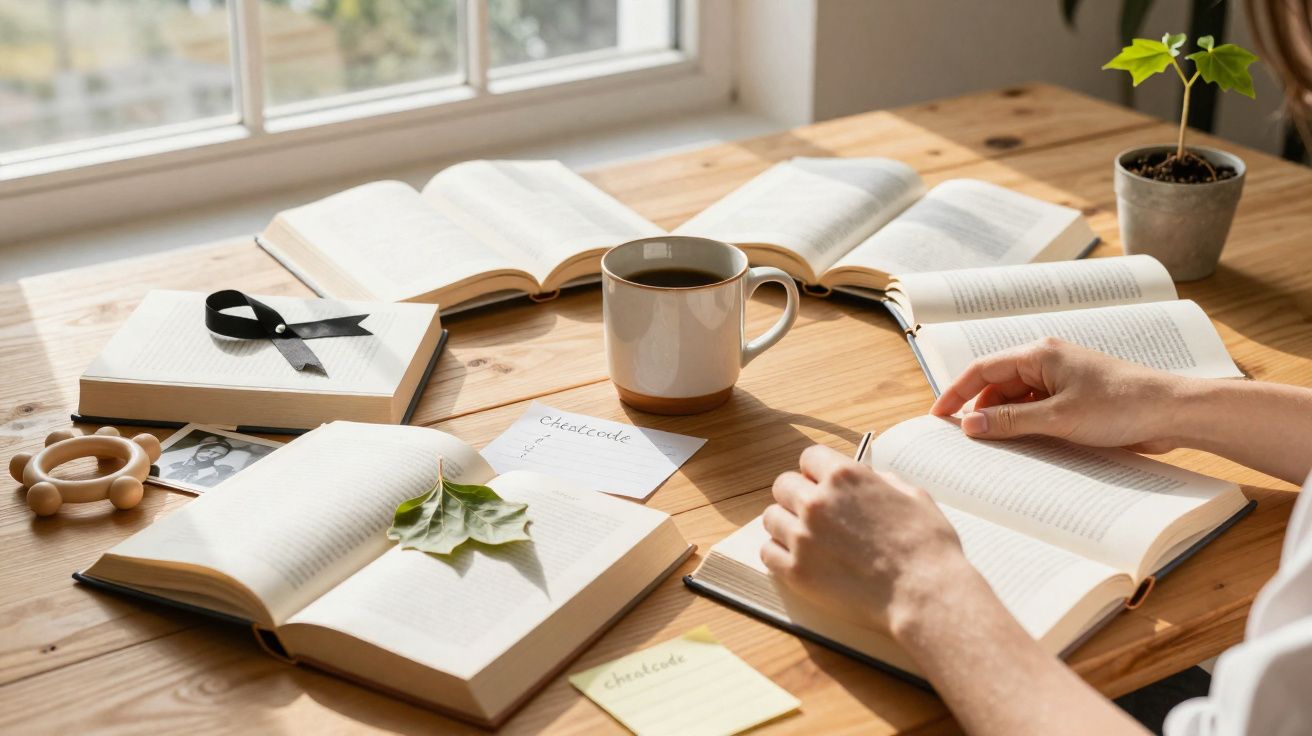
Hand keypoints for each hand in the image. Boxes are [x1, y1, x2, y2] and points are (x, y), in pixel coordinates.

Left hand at [760, 444, 981, 634]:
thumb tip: (865, 478)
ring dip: (786, 525)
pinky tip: (799, 559)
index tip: (821, 484)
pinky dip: (779, 554)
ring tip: (808, 540)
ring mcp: (802, 537)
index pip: (808, 457)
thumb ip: (880, 481)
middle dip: (797, 496)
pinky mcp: (796, 571)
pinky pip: (767, 552)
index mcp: (844, 476)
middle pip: (783, 485)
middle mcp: (816, 501)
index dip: (817, 471)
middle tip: (814, 515)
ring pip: (772, 518)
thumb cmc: (927, 546)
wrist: (925, 594)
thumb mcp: (912, 495)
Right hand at [930, 337, 1190, 452]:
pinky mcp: (1076, 400)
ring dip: (1004, 422)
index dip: (956, 392)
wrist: (1174, 412)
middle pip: (998, 386)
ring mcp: (1063, 381)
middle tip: (966, 441)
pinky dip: (1026, 427)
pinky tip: (1024, 447)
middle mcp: (1048, 362)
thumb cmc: (1121, 405)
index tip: (938, 417)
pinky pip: (1038, 411)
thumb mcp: (1058, 417)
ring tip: (994, 449)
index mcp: (1039, 355)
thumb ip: (1009, 420)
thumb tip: (969, 424)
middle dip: (980, 411)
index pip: (982, 369)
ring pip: (1018, 400)